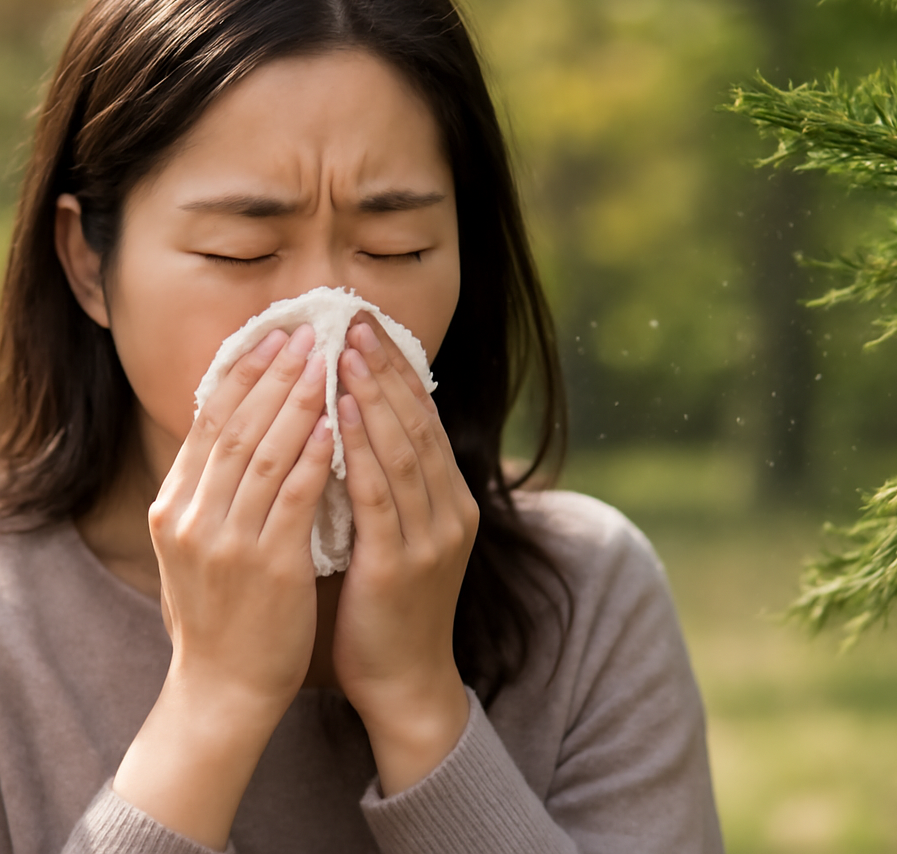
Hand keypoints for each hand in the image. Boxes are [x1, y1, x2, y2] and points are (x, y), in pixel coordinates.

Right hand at [114, 324, 335, 848]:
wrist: (223, 689)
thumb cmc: (219, 614)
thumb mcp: (195, 545)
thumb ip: (211, 490)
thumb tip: (236, 429)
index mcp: (174, 507)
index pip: (209, 424)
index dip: (242, 376)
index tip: (270, 337)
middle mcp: (192, 517)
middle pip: (237, 427)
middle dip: (273, 375)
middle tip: (304, 331)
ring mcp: (226, 541)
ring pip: (265, 453)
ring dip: (298, 402)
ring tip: (325, 361)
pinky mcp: (267, 566)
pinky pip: (294, 498)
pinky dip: (314, 457)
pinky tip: (334, 425)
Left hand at [334, 316, 478, 794]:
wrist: (405, 679)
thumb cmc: (392, 603)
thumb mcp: (405, 534)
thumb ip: (393, 485)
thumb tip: (361, 424)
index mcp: (453, 499)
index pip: (426, 420)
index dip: (399, 371)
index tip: (371, 327)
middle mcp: (451, 510)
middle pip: (417, 424)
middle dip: (385, 369)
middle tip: (355, 321)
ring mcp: (431, 537)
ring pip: (401, 451)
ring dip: (371, 397)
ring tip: (345, 352)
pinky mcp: (400, 564)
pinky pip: (378, 495)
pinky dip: (359, 450)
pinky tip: (338, 414)